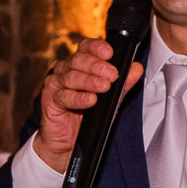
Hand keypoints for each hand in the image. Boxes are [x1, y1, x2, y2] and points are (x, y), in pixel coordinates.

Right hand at [32, 37, 144, 172]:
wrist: (71, 140)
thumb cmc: (89, 115)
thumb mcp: (111, 97)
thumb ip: (123, 83)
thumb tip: (136, 68)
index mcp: (79, 65)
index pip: (85, 47)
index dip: (95, 47)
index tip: (109, 52)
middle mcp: (65, 71)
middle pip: (78, 60)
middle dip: (96, 65)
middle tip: (112, 74)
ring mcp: (56, 84)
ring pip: (70, 76)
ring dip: (89, 81)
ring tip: (104, 86)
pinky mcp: (50, 101)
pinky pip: (63, 96)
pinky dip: (78, 98)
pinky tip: (90, 99)